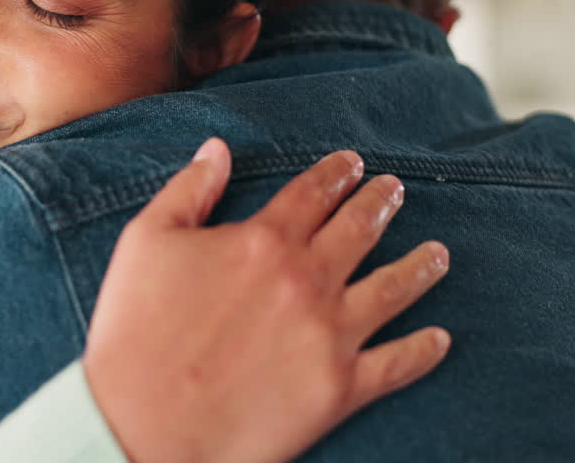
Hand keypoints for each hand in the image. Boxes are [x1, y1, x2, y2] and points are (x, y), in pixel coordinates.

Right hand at [84, 138, 450, 462]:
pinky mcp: (339, 389)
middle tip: (396, 189)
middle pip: (360, 228)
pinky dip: (424, 350)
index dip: (336, 172)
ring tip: (438, 253)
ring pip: (394, 288)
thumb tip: (218, 148)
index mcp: (263, 240)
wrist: (141, 425)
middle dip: (381, 202)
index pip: (313, 192)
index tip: (354, 162)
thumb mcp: (147, 241)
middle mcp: (307, 280)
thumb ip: (189, 189)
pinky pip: (398, 364)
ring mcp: (330, 335)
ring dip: (421, 265)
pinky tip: (440, 338)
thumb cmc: (135, 332)